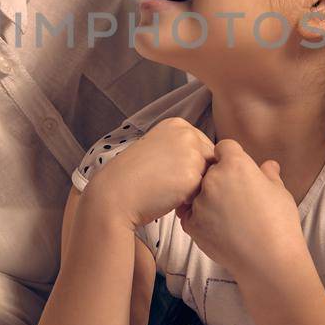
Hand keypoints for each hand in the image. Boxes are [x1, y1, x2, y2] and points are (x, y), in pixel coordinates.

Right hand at [84, 117, 216, 229]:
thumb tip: (205, 160)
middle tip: (167, 184)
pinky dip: (189, 200)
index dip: (189, 165)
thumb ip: (180, 148)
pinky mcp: (193, 174)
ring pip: (208, 176)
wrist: (115, 194)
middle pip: (209, 160)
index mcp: (177, 124)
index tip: (167, 172)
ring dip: (194, 188)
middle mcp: (187, 133)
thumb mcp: (157, 148)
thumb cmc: (133, 177)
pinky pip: (203, 192)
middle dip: (195, 176)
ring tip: (168, 190)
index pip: (202, 147)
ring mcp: (191, 152)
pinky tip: (169, 198)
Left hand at [181, 139, 307, 278]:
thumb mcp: (280, 193)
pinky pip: (191, 215)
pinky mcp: (191, 224)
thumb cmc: (280, 224)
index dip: (231, 157)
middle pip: (209, 170)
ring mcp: (199, 202)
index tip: (238, 170)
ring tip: (229, 218)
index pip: (224, 148)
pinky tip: (219, 229)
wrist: (269, 261)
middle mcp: (213, 179)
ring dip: (208, 200)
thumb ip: (270, 175)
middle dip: (219, 179)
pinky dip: (200, 219)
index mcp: (235, 165)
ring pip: (198, 193)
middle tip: (236, 198)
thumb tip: (269, 165)